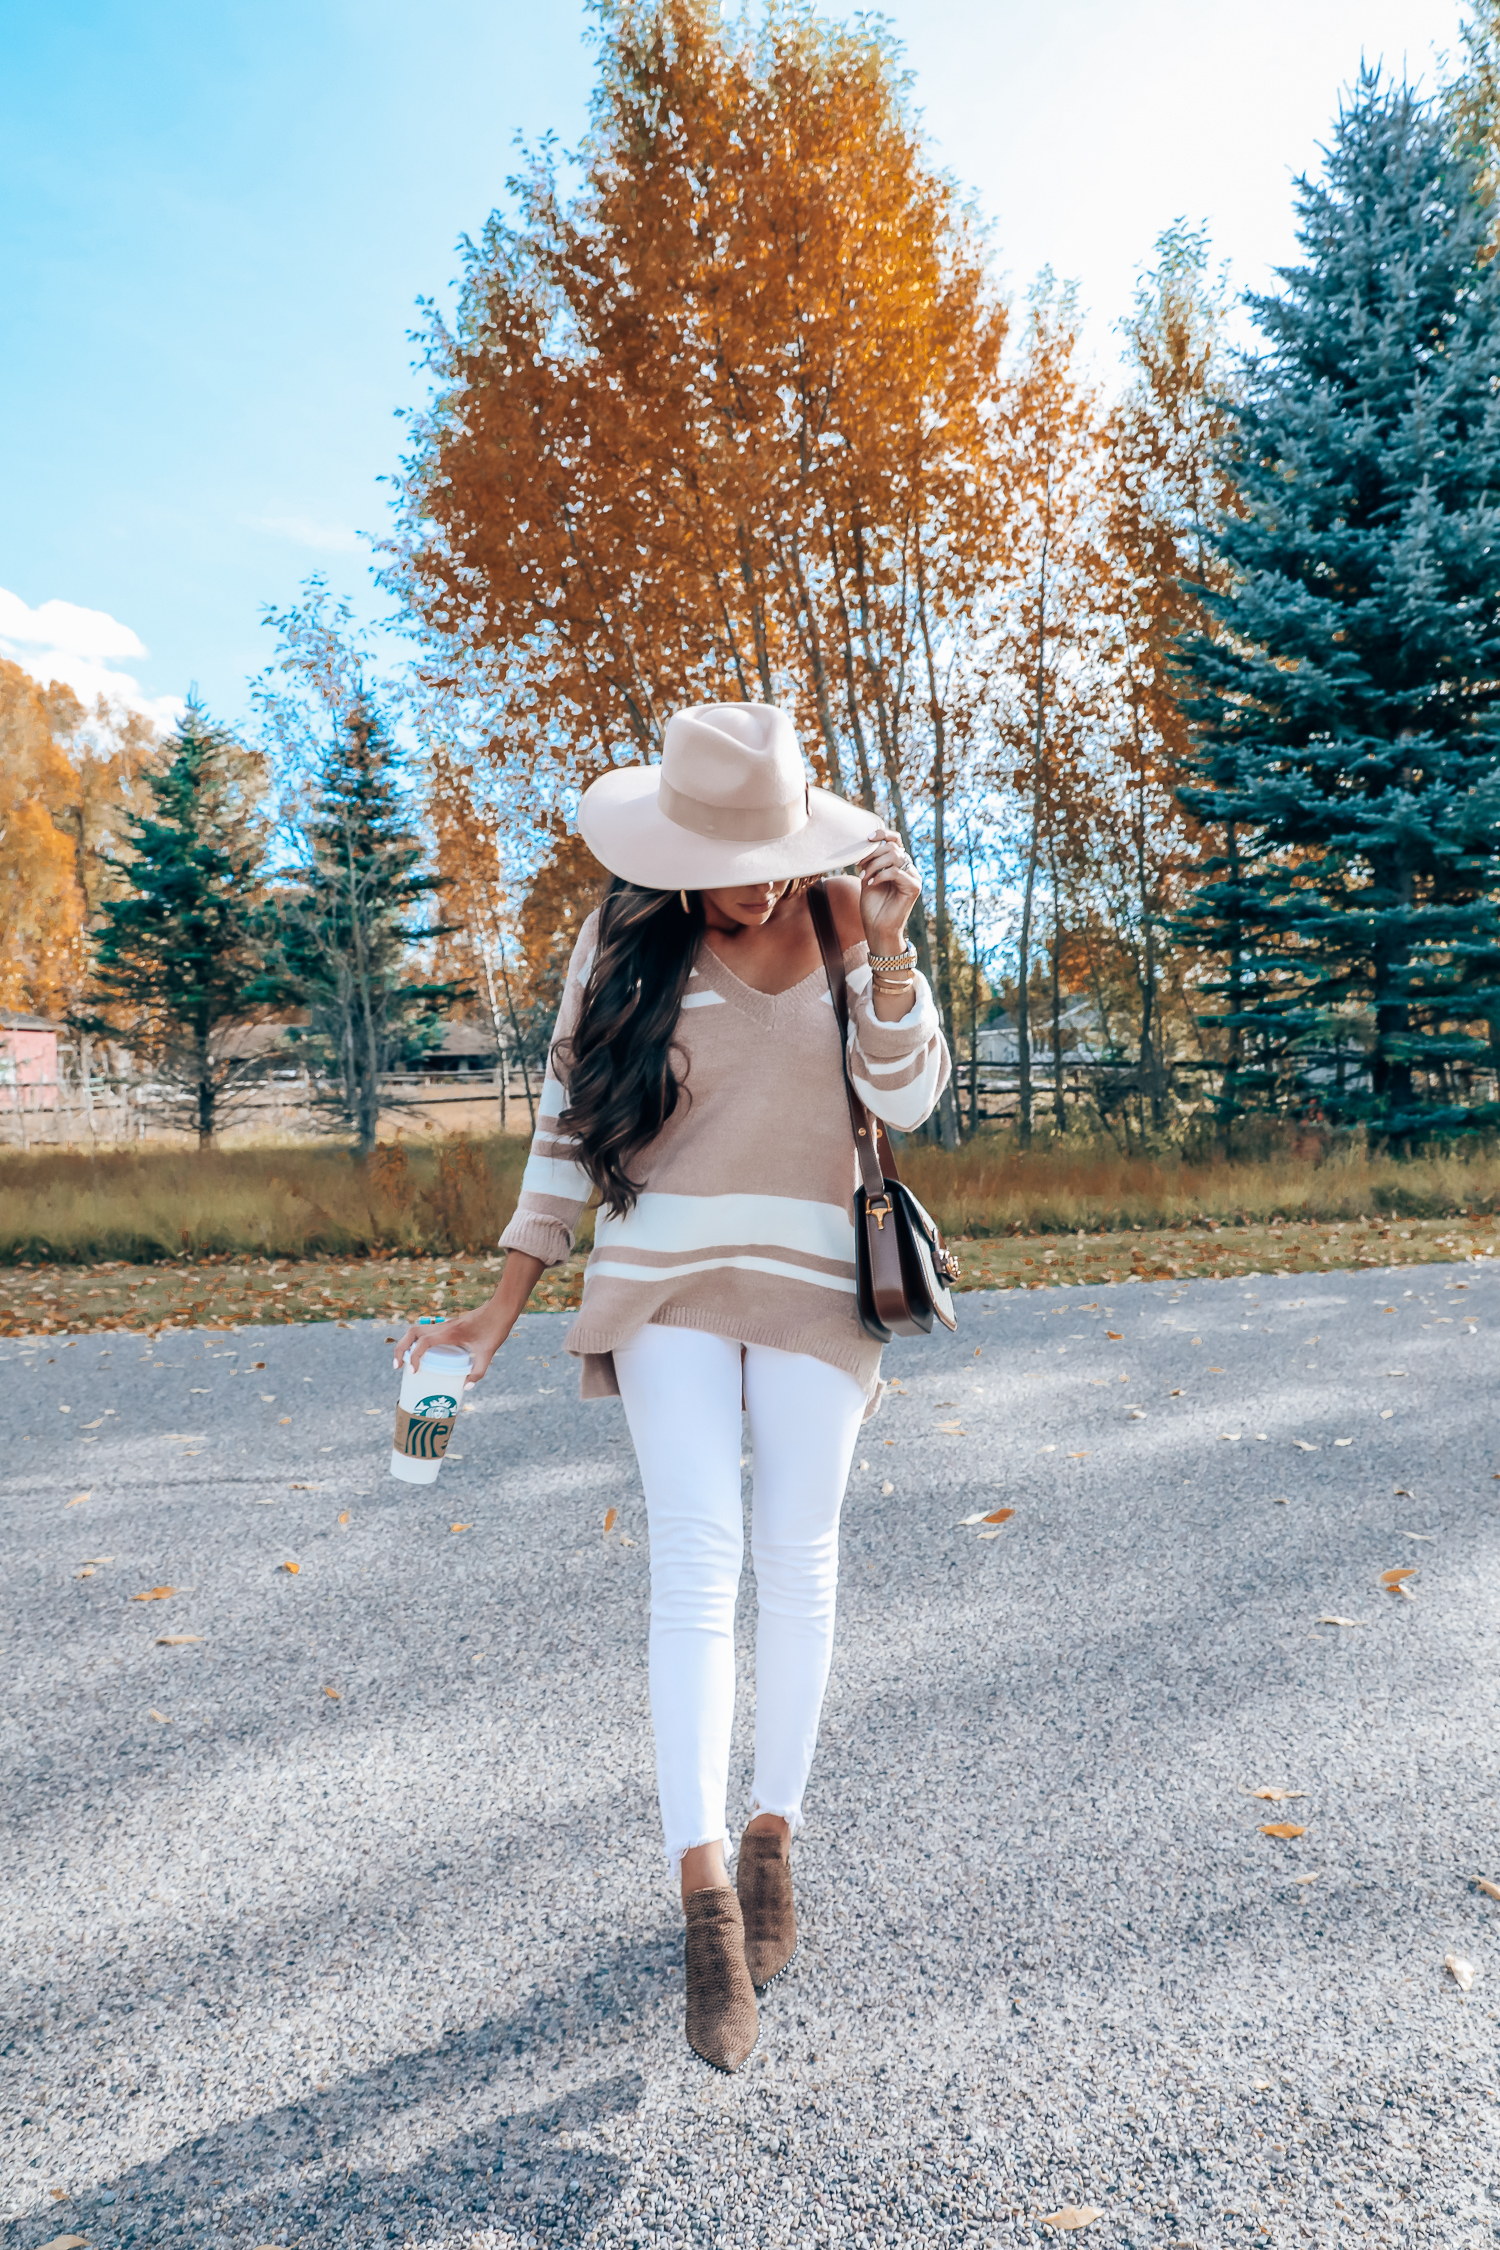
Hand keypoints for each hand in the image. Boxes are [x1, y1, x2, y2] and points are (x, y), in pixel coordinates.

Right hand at [392, 1252, 545, 1384]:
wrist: (501, 1309)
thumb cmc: (495, 1328)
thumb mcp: (488, 1352)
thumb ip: (478, 1371)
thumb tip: (467, 1388)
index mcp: (450, 1332)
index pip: (423, 1342)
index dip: (414, 1356)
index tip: (412, 1372)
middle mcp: (443, 1327)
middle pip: (412, 1333)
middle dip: (400, 1348)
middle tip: (397, 1366)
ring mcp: (444, 1325)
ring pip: (417, 1330)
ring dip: (406, 1344)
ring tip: (404, 1362)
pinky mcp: (448, 1327)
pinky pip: (426, 1332)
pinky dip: (417, 1342)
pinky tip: (422, 1355)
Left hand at [856, 826, 920, 953]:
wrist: (877, 928)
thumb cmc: (873, 905)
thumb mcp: (868, 877)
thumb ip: (871, 861)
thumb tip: (866, 843)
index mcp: (899, 864)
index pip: (896, 840)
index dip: (883, 834)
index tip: (867, 838)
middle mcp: (908, 868)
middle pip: (892, 847)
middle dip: (872, 855)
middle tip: (860, 866)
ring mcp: (913, 877)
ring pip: (895, 857)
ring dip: (874, 865)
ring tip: (864, 877)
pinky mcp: (914, 887)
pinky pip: (896, 872)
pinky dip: (880, 875)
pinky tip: (871, 883)